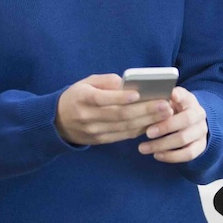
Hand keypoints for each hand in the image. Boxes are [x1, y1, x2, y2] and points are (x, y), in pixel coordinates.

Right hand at [55, 74, 172, 145]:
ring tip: (165, 114)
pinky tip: (153, 123)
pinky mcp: (100, 140)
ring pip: (124, 127)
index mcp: (83, 99)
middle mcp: (88, 117)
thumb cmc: (76, 97)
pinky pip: (123, 135)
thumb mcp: (85, 83)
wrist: (57, 122)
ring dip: (147, 121)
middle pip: (119, 115)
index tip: (139, 93)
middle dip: (145, 110)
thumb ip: (105, 82)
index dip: (122, 97)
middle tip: (164, 105)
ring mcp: (95, 131)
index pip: (104, 99)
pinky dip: (139, 130)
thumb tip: (127, 83)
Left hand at [137, 86, 209, 162]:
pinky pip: (188, 154)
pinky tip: (156, 155)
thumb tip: (146, 100)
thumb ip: (159, 100)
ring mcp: (201, 131)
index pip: (185, 96)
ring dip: (162, 145)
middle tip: (147, 133)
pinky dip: (171, 156)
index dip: (179, 96)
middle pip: (186, 120)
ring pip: (184, 139)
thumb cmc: (171, 110)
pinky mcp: (201, 146)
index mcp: (189, 100)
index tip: (171, 96)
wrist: (190, 123)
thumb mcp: (167, 101)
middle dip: (165, 127)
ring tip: (143, 148)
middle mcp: (199, 114)